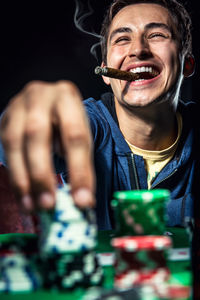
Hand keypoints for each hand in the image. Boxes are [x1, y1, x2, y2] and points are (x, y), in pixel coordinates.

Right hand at [0, 81, 94, 211]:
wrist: (47, 104)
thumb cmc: (67, 123)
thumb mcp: (80, 135)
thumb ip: (80, 164)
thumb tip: (80, 201)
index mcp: (67, 97)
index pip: (75, 135)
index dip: (79, 170)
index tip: (82, 200)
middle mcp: (40, 95)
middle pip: (37, 134)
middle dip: (42, 173)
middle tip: (49, 205)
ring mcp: (18, 105)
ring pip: (15, 142)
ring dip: (23, 178)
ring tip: (32, 206)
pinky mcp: (5, 119)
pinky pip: (4, 148)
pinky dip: (15, 174)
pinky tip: (23, 194)